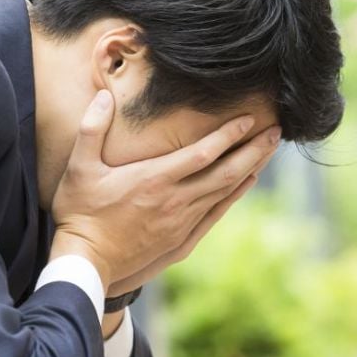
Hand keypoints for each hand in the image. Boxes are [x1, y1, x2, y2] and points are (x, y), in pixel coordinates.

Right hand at [49, 89, 280, 291]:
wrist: (86, 262)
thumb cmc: (80, 213)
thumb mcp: (79, 167)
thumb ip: (91, 129)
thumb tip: (104, 95)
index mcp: (154, 179)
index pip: (202, 153)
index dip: (229, 135)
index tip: (249, 118)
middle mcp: (175, 201)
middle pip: (226, 172)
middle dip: (254, 150)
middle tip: (276, 131)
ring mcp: (181, 223)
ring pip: (225, 192)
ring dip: (250, 169)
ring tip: (268, 150)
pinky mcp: (181, 240)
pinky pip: (216, 214)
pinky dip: (235, 195)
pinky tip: (246, 182)